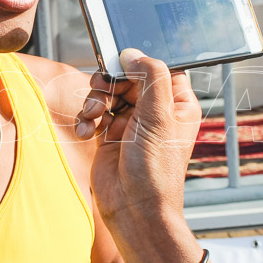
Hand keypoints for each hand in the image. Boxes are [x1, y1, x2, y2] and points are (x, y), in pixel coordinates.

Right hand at [75, 49, 201, 223]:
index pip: (158, 69)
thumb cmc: (155, 170)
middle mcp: (155, 111)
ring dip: (95, 100)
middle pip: (128, 77)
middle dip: (110, 82)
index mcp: (177, 104)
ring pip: (108, 93)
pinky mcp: (109, 135)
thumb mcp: (159, 116)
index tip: (122, 65)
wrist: (133, 209)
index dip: (138, 64)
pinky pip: (94, 114)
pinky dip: (87, 119)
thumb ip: (150, 77)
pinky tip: (85, 132)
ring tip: (92, 116)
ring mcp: (131, 123)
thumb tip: (132, 54)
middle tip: (101, 87)